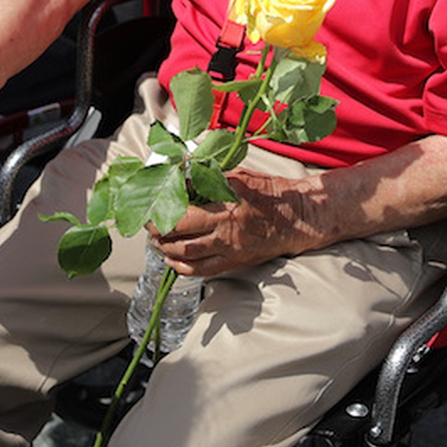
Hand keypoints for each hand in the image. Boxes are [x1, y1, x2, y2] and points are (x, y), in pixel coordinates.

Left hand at [149, 169, 320, 277]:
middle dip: (157, 228)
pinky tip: (172, 260)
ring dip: (165, 247)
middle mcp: (225, 226)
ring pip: (186, 253)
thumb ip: (211, 178)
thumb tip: (183, 177)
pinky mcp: (235, 261)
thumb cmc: (271, 193)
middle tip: (148, 223)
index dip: (162, 206)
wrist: (299, 218)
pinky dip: (182, 267)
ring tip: (156, 240)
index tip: (152, 203)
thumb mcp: (240, 176)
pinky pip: (203, 270)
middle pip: (178, 231)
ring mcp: (229, 247)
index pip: (183, 206)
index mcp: (226, 201)